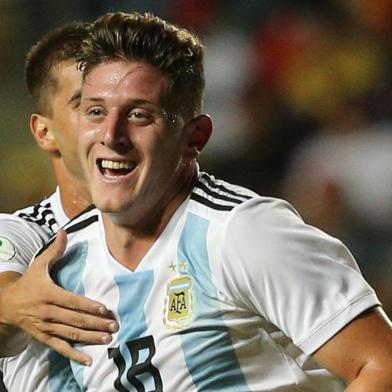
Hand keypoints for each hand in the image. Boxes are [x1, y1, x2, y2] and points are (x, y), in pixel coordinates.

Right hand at [0, 229, 118, 364]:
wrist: (7, 304)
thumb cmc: (29, 282)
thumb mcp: (38, 264)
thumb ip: (55, 250)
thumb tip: (64, 230)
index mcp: (48, 294)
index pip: (72, 301)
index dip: (89, 306)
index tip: (105, 309)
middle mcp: (48, 312)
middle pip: (75, 319)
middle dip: (96, 324)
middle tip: (114, 326)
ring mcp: (46, 327)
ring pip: (71, 334)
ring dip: (90, 338)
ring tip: (108, 339)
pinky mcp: (44, 337)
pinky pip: (60, 348)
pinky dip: (74, 354)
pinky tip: (88, 360)